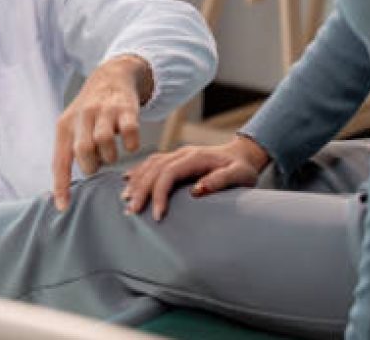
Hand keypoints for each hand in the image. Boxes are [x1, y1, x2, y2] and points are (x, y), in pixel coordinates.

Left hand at [53, 55, 152, 210]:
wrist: (111, 76)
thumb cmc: (90, 112)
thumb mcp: (72, 126)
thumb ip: (70, 152)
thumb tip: (65, 189)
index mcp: (65, 126)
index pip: (60, 160)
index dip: (61, 185)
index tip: (63, 207)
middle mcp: (82, 116)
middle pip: (83, 151)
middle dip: (92, 165)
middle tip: (98, 164)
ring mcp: (104, 111)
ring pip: (104, 141)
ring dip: (110, 156)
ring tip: (111, 155)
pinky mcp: (126, 108)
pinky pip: (128, 131)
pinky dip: (130, 144)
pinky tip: (129, 145)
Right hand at [122, 133, 270, 220]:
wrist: (243, 154)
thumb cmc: (243, 168)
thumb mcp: (240, 175)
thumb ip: (220, 180)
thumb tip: (196, 191)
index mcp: (195, 157)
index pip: (168, 173)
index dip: (159, 193)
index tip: (157, 215)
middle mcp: (182, 154)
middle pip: (153, 170)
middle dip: (141, 191)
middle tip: (132, 212)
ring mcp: (176, 155)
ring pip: (149, 166)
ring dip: (136, 183)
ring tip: (126, 201)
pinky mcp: (174, 159)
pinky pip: (150, 163)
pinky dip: (137, 172)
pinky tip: (127, 180)